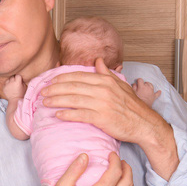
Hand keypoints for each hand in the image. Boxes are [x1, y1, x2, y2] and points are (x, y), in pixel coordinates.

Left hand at [3, 74, 26, 99]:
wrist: (15, 100)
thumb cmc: (21, 94)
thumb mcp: (24, 87)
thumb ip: (22, 82)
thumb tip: (20, 78)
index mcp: (17, 82)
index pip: (17, 75)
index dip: (19, 77)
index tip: (19, 79)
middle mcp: (11, 82)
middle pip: (12, 76)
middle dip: (14, 78)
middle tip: (16, 81)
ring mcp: (7, 85)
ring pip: (8, 79)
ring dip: (10, 80)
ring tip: (12, 84)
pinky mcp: (4, 87)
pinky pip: (5, 83)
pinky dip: (7, 84)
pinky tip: (9, 86)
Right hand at [17, 152, 134, 185]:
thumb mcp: (62, 185)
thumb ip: (75, 169)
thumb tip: (85, 156)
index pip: (115, 173)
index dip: (115, 160)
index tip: (112, 155)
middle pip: (127, 182)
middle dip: (126, 169)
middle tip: (121, 162)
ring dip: (130, 181)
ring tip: (124, 174)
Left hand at [39, 58, 178, 178]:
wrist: (144, 124)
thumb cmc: (131, 106)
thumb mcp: (120, 85)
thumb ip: (106, 73)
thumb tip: (98, 61)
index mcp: (105, 81)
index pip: (78, 76)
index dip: (62, 78)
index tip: (50, 81)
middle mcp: (103, 90)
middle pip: (73, 87)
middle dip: (55, 88)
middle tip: (42, 92)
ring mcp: (102, 104)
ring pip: (74, 100)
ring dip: (57, 101)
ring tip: (45, 103)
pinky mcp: (102, 118)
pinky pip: (81, 115)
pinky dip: (68, 114)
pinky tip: (57, 115)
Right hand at [132, 78, 160, 106]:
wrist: (142, 107)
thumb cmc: (137, 99)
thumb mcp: (133, 92)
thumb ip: (134, 87)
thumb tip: (135, 83)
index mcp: (142, 86)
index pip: (140, 80)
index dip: (138, 80)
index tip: (137, 82)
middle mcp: (148, 88)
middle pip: (146, 82)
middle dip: (143, 84)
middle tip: (140, 87)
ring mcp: (152, 92)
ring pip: (151, 85)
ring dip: (149, 85)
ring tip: (146, 87)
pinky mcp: (154, 97)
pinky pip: (157, 94)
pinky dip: (158, 92)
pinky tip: (159, 91)